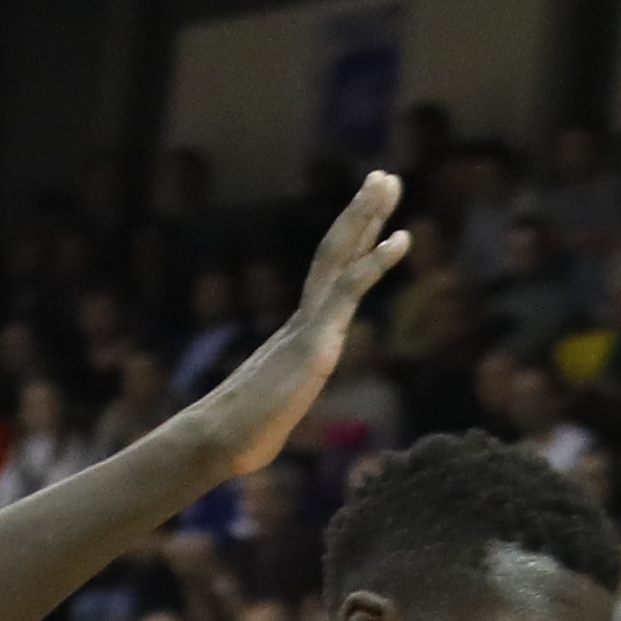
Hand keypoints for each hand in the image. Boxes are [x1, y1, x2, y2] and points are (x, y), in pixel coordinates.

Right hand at [201, 177, 410, 485]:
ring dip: (365, 216)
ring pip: (340, 256)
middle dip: (361, 213)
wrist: (218, 443)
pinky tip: (402, 238)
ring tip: (387, 180)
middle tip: (383, 177)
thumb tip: (264, 431)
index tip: (372, 215)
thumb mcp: (275, 418)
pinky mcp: (315, 342)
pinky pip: (348, 291)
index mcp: (299, 333)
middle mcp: (304, 319)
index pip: (330, 276)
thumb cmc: (240, 438)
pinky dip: (375, 262)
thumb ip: (279, 409)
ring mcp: (309, 326)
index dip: (353, 244)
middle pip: (335, 251)